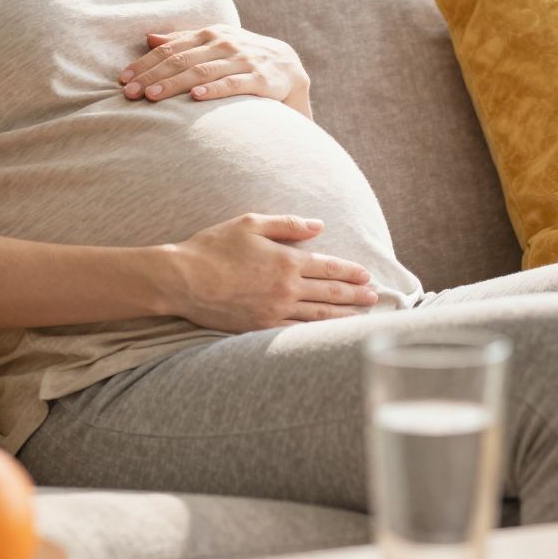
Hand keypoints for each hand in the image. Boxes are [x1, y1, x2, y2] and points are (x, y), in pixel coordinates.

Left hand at [120, 25, 311, 116]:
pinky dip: (213, 89)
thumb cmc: (243, 56)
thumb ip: (184, 41)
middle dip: (152, 77)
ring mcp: (242, 60)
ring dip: (174, 84)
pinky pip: (233, 83)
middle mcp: (224, 43)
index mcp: (210, 34)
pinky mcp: (259, 78)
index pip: (171, 48)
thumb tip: (149, 38)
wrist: (289, 67)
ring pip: (202, 71)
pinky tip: (195, 96)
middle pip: (181, 60)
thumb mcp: (215, 43)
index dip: (145, 63)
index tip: (124, 79)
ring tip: (152, 96)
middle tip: (129, 93)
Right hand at [159, 214, 378, 331]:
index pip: (328, 267)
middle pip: (330, 293)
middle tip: (374, 298)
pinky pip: (296, 333)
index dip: (350, 272)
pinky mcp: (260, 328)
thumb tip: (319, 226)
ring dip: (343, 316)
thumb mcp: (250, 224)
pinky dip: (316, 334)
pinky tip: (328, 335)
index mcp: (286, 260)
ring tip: (361, 318)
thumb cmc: (213, 247)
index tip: (367, 276)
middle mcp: (286, 288)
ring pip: (318, 316)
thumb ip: (287, 225)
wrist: (183, 280)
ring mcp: (274, 311)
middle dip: (355, 295)